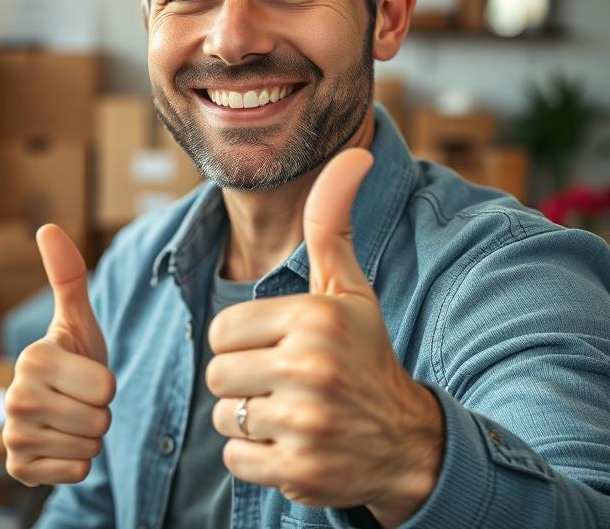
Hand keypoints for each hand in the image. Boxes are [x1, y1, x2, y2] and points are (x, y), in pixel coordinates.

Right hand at [3, 224, 115, 485]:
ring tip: (70, 418)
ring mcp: (13, 436)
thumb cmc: (73, 358)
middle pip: (99, 421)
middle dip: (98, 412)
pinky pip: (76, 473)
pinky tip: (59, 443)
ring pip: (90, 448)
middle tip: (79, 400)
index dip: (105, 385)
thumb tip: (47, 227)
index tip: (83, 375)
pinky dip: (75, 463)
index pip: (105, 388)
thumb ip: (67, 274)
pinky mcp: (18, 469)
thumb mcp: (77, 320)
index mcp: (32, 359)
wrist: (55, 407)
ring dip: (89, 437)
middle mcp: (14, 398)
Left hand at [206, 149, 442, 526]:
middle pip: (217, 374)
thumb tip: (352, 154)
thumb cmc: (365, 355)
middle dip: (242, 380)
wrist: (408, 442)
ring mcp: (307, 424)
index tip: (280, 347)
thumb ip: (332, 223)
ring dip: (249, 420)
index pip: (221, 330)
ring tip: (291, 412)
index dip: (243, 341)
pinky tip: (294, 445)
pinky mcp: (301, 471)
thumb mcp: (349, 288)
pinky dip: (256, 459)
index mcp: (314, 318)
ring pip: (225, 418)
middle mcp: (311, 368)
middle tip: (285, 383)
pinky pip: (237, 460)